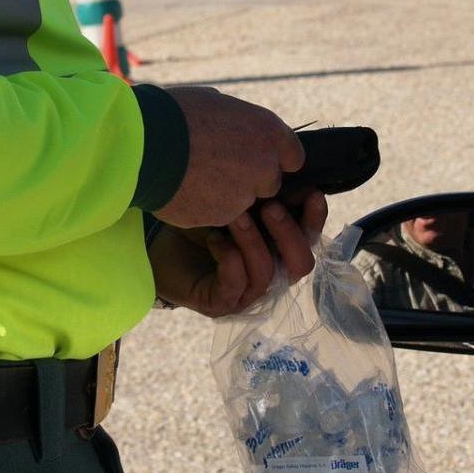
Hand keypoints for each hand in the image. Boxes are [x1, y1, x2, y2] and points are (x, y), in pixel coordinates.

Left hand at [149, 192, 327, 316]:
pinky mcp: (220, 302)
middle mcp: (269, 274)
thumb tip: (292, 169)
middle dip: (289, 234)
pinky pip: (235, 284)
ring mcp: (245, 293)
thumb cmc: (200, 217)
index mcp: (279, 248)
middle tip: (270, 206)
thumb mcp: (237, 200)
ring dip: (254, 242)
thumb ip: (266, 192)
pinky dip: (229, 258)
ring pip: (267, 274)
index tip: (311, 193)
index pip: (309, 239)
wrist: (157, 240)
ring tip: (235, 216)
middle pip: (301, 265)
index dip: (315, 219)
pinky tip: (214, 238)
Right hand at [154, 86, 305, 227]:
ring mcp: (246, 194)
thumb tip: (234, 124)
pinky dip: (206, 207)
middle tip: (217, 168)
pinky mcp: (224, 216)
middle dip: (249, 180)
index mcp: (268, 131)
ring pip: (243, 201)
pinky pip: (219, 214)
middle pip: (269, 183)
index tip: (254, 157)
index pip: (292, 156)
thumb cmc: (174, 114)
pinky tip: (185, 190)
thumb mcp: (214, 103)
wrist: (144, 145)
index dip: (272, 158)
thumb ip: (237, 121)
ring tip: (194, 177)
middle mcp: (265, 165)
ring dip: (225, 195)